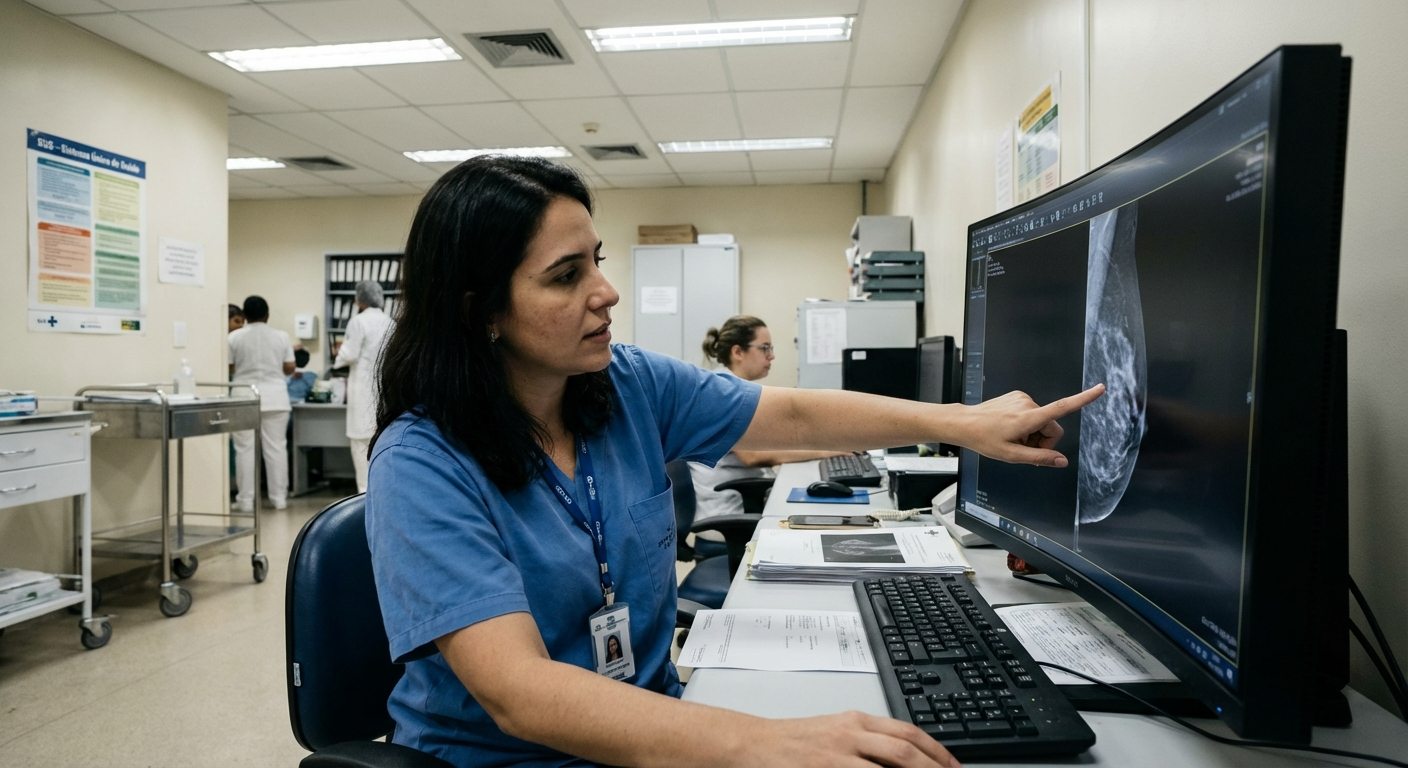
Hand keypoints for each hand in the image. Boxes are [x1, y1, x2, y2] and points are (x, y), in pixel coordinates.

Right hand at [738, 711, 960, 767]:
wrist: (752, 744)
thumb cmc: (793, 742)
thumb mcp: (836, 731)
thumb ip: (869, 741)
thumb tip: (906, 757)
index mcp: (857, 721)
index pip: (908, 732)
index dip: (937, 752)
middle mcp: (850, 735)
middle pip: (903, 751)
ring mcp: (835, 756)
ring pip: (886, 767)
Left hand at [960, 384, 1105, 466]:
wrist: (964, 423)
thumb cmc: (984, 440)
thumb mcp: (1011, 456)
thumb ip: (1039, 458)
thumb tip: (1062, 461)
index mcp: (1029, 418)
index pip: (1062, 408)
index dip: (1084, 399)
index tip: (1101, 389)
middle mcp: (1028, 404)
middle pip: (1052, 427)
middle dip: (1044, 441)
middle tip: (1024, 450)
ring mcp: (1022, 398)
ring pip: (1042, 421)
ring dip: (1033, 434)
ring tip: (1013, 439)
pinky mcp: (1017, 396)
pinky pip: (1032, 414)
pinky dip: (1027, 424)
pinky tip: (1010, 429)